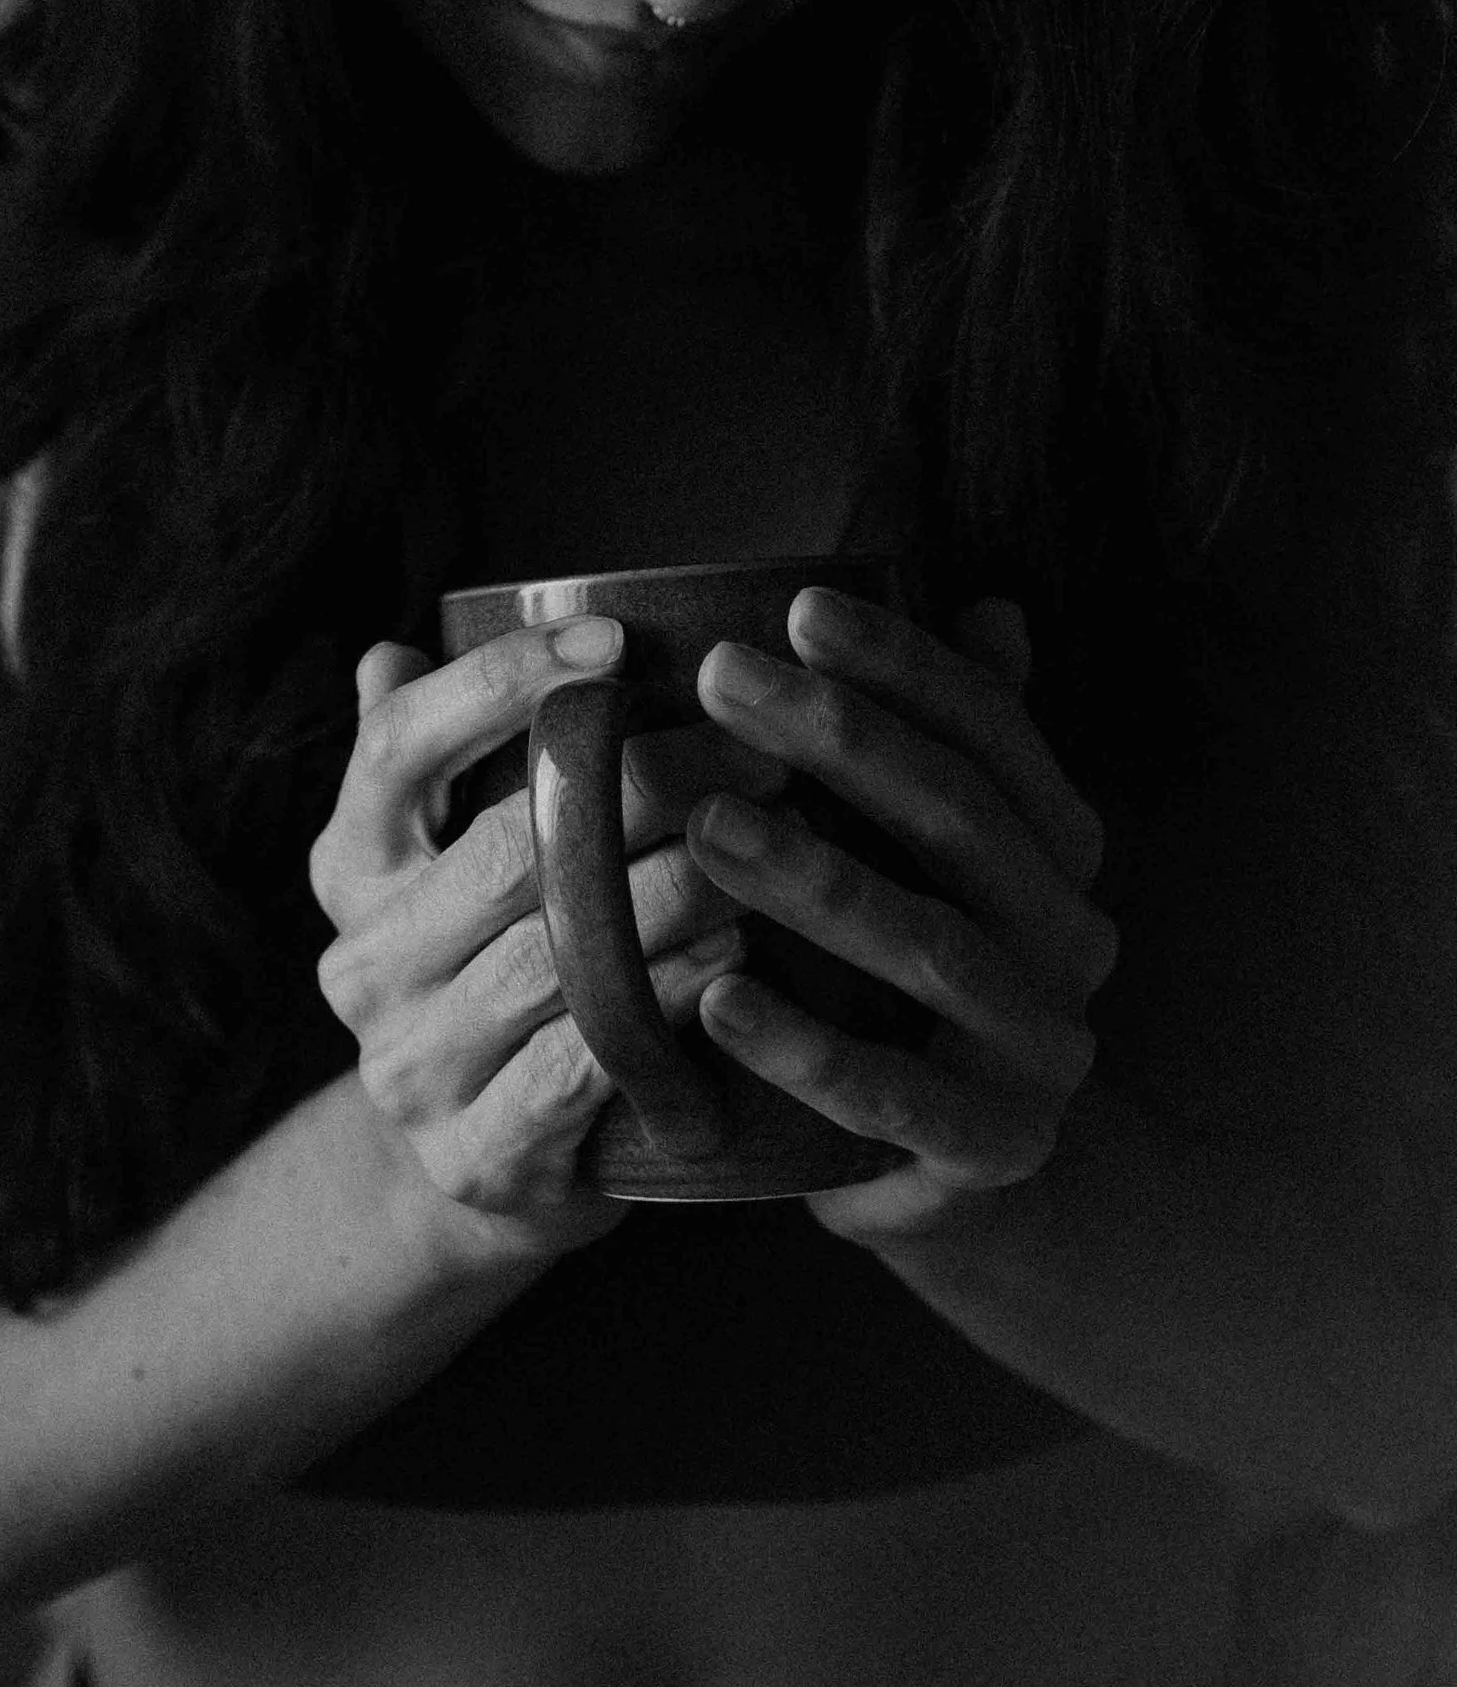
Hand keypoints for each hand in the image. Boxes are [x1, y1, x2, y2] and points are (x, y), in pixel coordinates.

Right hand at [308, 618, 793, 1258]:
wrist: (474, 1167)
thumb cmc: (490, 967)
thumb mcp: (441, 864)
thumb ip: (421, 758)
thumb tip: (393, 650)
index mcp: (347, 864)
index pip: (397, 743)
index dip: (498, 681)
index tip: (614, 638)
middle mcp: (360, 961)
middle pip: (501, 846)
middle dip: (640, 786)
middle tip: (754, 751)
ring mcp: (410, 1067)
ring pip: (553, 956)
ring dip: (674, 894)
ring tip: (767, 845)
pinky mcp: (474, 1158)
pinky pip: (581, 1063)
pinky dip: (664, 1003)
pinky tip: (734, 954)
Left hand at [682, 587, 1120, 1240]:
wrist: (973, 1172)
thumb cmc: (925, 967)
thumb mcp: (948, 852)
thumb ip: (959, 737)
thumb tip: (992, 603)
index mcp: (1059, 848)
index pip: (993, 731)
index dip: (902, 662)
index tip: (797, 607)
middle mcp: (1069, 938)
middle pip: (958, 818)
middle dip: (838, 738)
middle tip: (719, 679)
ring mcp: (1036, 1051)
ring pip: (928, 948)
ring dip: (814, 880)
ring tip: (705, 824)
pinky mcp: (987, 1150)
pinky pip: (889, 1096)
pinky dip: (804, 1047)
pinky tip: (718, 998)